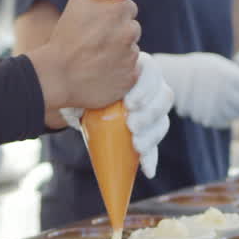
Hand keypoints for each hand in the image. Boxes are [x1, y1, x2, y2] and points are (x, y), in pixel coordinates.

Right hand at [27, 0, 140, 126]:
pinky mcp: (130, 78)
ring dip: (119, 54)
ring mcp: (131, 56)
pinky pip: (131, 72)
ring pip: (131, 51)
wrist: (58, 76)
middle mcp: (130, 32)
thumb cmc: (64, 39)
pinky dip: (120, 72)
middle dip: (120, 34)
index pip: (129, 8)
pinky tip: (103, 73)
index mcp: (119, 11)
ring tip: (97, 60)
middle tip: (100, 43)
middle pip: (132, 29)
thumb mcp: (76, 4)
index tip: (106, 23)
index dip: (116, 15)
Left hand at [61, 52, 172, 178]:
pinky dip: (150, 158)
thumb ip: (83, 80)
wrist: (75, 103)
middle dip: (150, 114)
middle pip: (164, 97)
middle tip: (131, 126)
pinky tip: (148, 170)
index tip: (129, 104)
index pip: (152, 72)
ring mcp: (149, 112)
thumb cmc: (79, 86)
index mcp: (136, 69)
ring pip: (161, 122)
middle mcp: (148, 89)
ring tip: (136, 146)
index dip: (145, 88)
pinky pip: (153, 146)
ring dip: (151, 136)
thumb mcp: (81, 81)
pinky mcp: (144, 134)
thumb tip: (74, 88)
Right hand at [152, 52, 238, 128]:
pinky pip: (226, 122)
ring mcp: (217, 108)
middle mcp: (226, 94)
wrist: (174, 77)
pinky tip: (219, 107)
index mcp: (232, 77)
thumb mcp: (222, 64)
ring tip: (229, 100)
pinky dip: (225, 116)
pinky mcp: (209, 119)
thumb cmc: (200, 68)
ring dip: (238, 109)